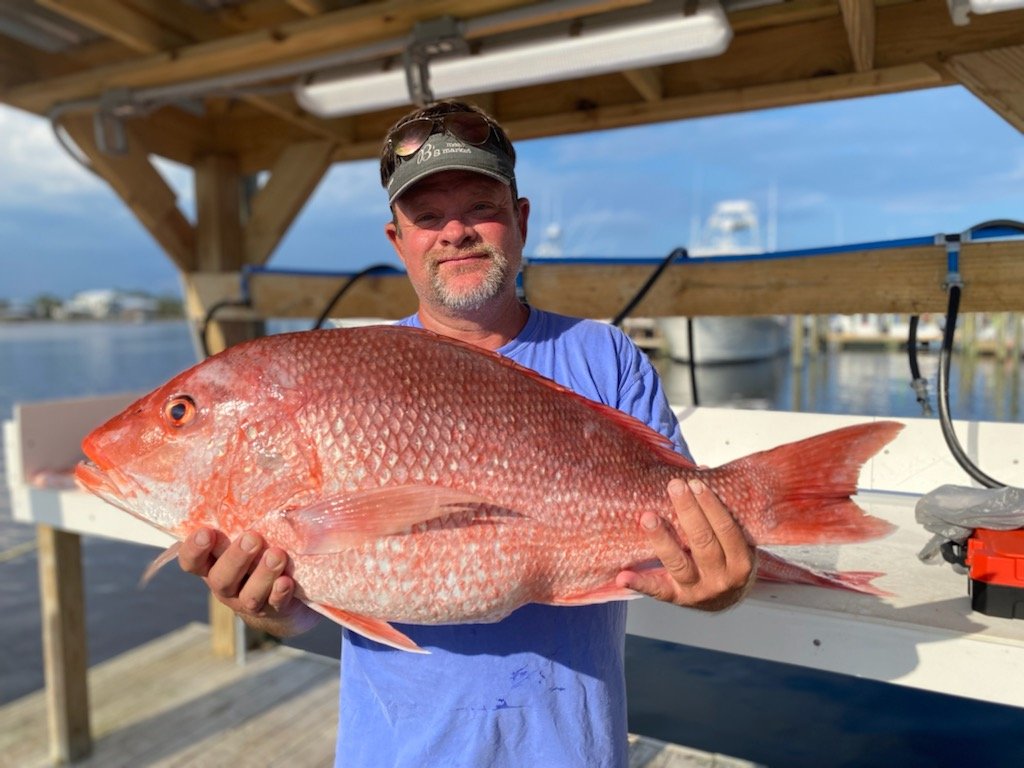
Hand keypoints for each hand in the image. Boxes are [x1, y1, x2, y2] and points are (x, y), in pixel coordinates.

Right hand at [178, 528, 320, 636]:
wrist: (279, 603)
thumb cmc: (256, 558)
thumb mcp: (243, 539)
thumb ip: (239, 521)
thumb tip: (252, 470)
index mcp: (213, 566)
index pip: (192, 562)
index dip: (194, 549)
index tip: (206, 532)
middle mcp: (226, 586)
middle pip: (220, 578)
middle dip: (236, 558)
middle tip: (253, 538)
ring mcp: (248, 601)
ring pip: (249, 595)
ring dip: (263, 575)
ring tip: (278, 555)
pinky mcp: (275, 610)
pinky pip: (275, 605)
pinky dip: (280, 594)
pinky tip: (287, 582)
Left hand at [616, 478, 755, 610]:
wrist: (728, 599)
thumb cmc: (730, 560)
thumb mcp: (737, 540)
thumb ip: (720, 511)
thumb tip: (701, 471)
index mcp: (741, 562)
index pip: (726, 529)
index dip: (710, 505)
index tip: (695, 482)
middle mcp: (721, 579)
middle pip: (702, 542)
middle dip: (688, 511)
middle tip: (674, 486)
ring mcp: (698, 591)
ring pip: (678, 563)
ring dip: (661, 539)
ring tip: (647, 518)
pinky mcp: (677, 598)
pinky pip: (657, 590)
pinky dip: (639, 583)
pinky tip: (623, 576)